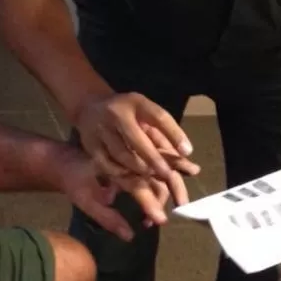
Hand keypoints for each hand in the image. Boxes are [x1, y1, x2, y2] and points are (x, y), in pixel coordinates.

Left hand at [52, 145, 180, 238]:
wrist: (63, 159)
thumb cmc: (74, 182)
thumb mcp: (85, 202)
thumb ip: (108, 218)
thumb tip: (130, 236)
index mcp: (111, 167)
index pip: (137, 186)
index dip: (150, 204)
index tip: (161, 221)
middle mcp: (125, 155)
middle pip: (157, 168)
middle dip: (174, 187)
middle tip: (184, 206)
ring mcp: (131, 150)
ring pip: (161, 162)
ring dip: (174, 178)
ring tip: (182, 199)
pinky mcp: (134, 149)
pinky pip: (157, 157)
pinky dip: (170, 167)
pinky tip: (182, 175)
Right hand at [75, 91, 198, 194]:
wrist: (90, 106)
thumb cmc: (128, 115)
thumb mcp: (146, 117)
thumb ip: (166, 137)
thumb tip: (190, 163)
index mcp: (136, 102)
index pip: (158, 117)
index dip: (174, 134)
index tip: (187, 151)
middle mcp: (117, 113)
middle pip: (137, 139)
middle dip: (153, 158)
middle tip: (167, 174)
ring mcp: (100, 128)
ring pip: (121, 154)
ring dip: (137, 168)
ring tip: (150, 176)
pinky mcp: (90, 144)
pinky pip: (106, 164)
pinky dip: (120, 172)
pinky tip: (129, 177)